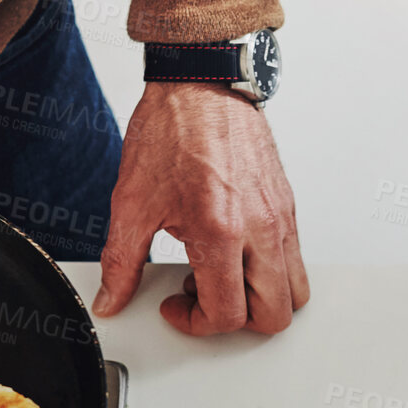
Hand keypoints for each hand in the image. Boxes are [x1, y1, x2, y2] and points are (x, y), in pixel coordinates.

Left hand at [93, 83, 308, 334]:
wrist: (202, 83)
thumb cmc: (173, 130)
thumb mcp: (132, 202)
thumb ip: (121, 262)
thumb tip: (112, 297)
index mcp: (222, 232)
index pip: (228, 314)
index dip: (197, 324)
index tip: (175, 305)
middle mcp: (260, 228)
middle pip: (275, 314)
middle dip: (238, 322)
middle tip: (202, 300)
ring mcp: (280, 217)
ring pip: (295, 289)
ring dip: (260, 298)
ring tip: (221, 277)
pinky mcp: (287, 206)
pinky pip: (294, 257)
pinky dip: (269, 270)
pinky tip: (233, 251)